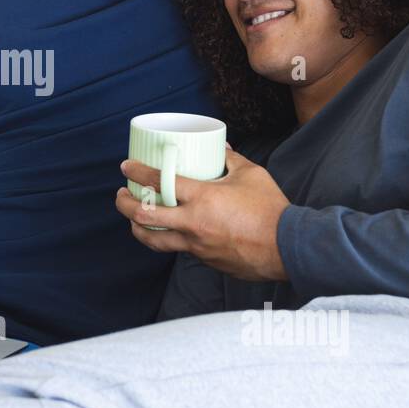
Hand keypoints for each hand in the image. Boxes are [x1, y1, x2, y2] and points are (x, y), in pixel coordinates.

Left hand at [115, 148, 289, 281]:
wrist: (287, 247)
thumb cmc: (270, 209)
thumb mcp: (251, 174)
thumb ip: (231, 159)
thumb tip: (220, 147)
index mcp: (202, 198)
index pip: (159, 182)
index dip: (137, 173)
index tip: (126, 167)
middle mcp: (193, 223)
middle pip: (144, 216)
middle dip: (125, 205)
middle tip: (121, 195)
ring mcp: (196, 245)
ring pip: (154, 240)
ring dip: (137, 228)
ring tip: (134, 218)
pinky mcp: (204, 260)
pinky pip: (179, 249)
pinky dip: (169, 238)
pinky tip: (170, 231)